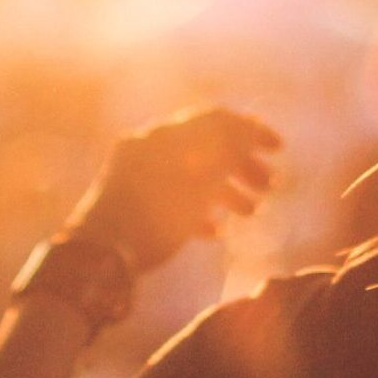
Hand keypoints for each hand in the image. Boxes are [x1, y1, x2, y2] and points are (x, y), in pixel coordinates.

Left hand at [63, 107, 281, 274]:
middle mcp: (149, 149)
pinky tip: (215, 232)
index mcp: (162, 135)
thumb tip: (249, 128)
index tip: (278, 149)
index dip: (251, 131)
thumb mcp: (199, 182)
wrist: (98, 259)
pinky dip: (199, 210)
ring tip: (251, 213)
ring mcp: (139, 178)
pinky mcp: (134, 207)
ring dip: (227, 191)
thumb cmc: (153, 217)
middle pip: (206, 147)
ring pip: (193, 175)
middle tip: (271, 187)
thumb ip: (225, 151)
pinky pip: (173, 200)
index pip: (215, 119)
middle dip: (242, 166)